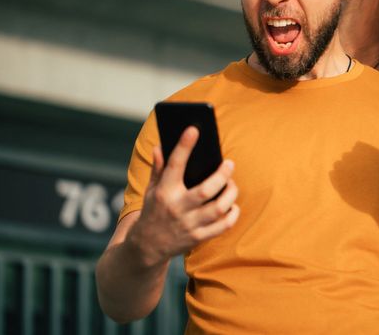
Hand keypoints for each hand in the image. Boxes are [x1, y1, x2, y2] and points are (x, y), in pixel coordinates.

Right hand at [129, 127, 239, 266]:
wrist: (145, 248)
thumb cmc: (153, 211)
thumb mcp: (151, 190)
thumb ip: (158, 168)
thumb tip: (159, 146)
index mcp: (164, 192)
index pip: (174, 165)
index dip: (184, 146)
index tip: (193, 129)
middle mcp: (177, 208)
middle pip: (206, 190)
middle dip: (222, 175)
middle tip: (229, 164)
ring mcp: (189, 225)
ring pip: (218, 208)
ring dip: (231, 194)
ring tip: (232, 184)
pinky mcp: (198, 238)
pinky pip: (223, 226)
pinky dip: (232, 214)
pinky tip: (232, 205)